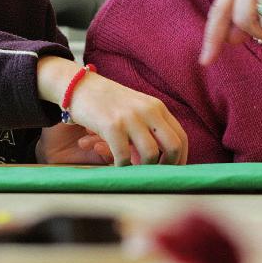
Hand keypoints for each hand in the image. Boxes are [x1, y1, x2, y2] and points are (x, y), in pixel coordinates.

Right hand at [37, 57, 188, 166]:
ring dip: (142, 169)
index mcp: (157, 107)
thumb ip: (151, 127)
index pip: (181, 137)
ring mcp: (130, 117)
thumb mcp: (136, 108)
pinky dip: (122, 167)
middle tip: (154, 176)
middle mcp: (148, 110)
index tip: (171, 172)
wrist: (80, 86)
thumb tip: (163, 159)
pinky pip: (124, 157)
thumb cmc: (108, 102)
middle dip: (166, 167)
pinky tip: (116, 166)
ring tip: (132, 170)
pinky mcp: (112, 125)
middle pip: (173, 146)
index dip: (179, 159)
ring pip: (150, 155)